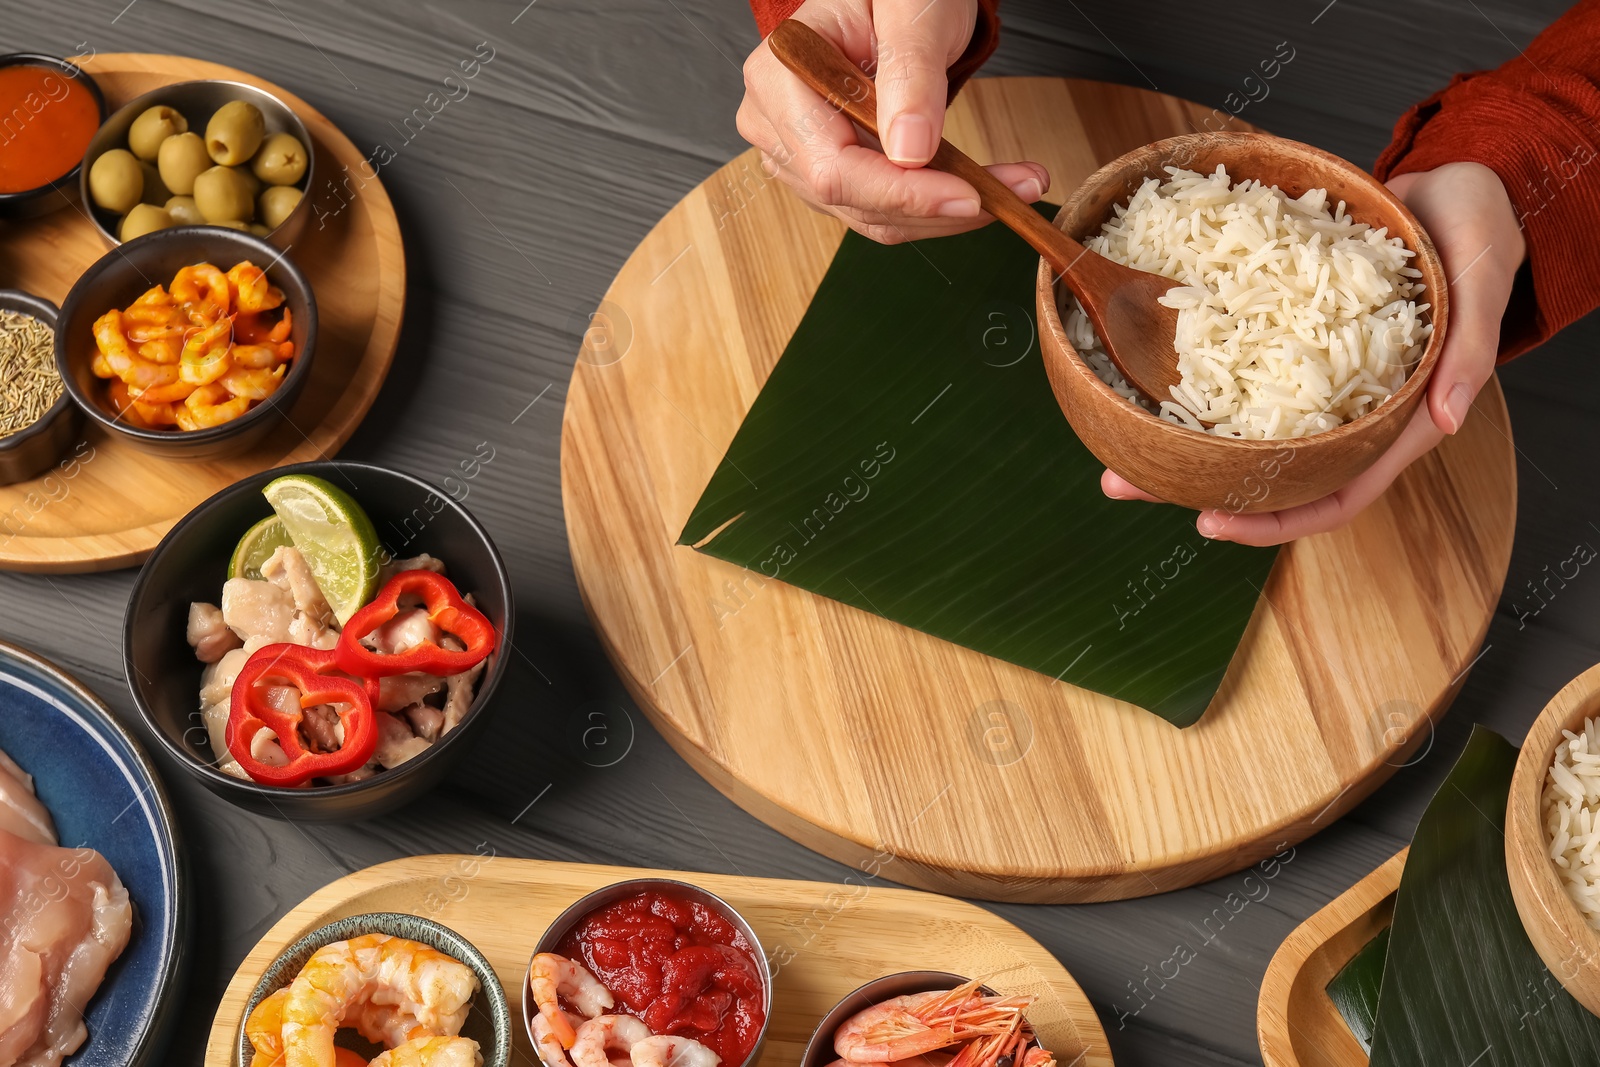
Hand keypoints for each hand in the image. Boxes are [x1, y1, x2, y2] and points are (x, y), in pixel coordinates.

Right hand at [736, 0, 1050, 243]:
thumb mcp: (911, 11)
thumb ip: (910, 74)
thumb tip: (910, 151)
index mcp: (780, 78)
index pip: (834, 167)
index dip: (902, 193)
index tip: (969, 194)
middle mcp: (775, 124)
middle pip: (853, 200)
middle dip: (936, 207)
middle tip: (1014, 192)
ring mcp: (798, 155)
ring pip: (872, 216)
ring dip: (944, 214)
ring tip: (1011, 187)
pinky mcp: (829, 173)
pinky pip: (882, 210)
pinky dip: (934, 207)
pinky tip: (979, 187)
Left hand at [1102, 161, 1525, 545]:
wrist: (1451, 187)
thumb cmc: (1480, 232)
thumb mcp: (1481, 281)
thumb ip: (1469, 351)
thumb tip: (1449, 421)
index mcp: (1395, 420)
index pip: (1335, 496)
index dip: (1277, 520)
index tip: (1212, 521)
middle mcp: (1346, 411)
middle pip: (1269, 474)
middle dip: (1197, 487)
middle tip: (1124, 483)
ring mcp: (1313, 378)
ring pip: (1240, 429)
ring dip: (1176, 440)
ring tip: (1112, 444)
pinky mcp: (1288, 339)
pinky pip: (1236, 369)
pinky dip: (1193, 379)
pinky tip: (1142, 377)